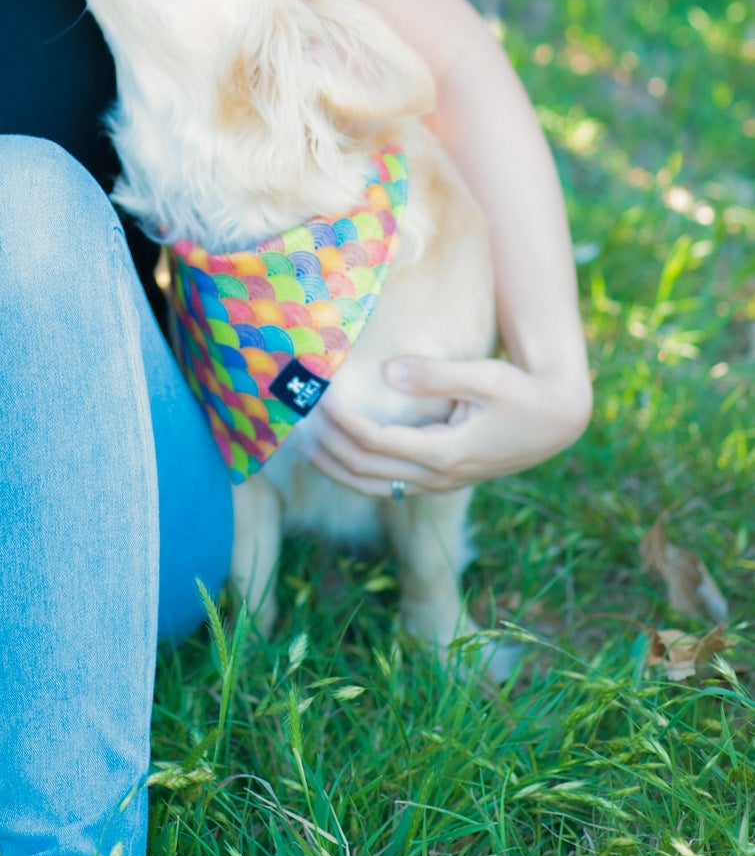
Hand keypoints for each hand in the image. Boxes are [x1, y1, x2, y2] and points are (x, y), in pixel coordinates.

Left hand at [305, 356, 591, 495]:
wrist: (556, 421)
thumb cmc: (521, 393)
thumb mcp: (484, 377)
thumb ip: (436, 375)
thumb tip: (389, 370)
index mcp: (444, 453)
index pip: (374, 442)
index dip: (341, 420)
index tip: (318, 395)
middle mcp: (437, 476)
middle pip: (364, 470)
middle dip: (327, 445)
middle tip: (298, 417)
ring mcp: (438, 482)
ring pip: (372, 485)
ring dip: (336, 465)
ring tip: (304, 442)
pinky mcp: (439, 478)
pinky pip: (387, 483)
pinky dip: (357, 470)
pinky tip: (339, 452)